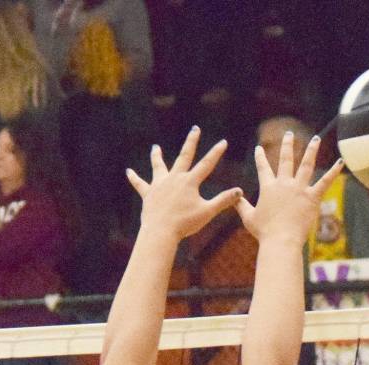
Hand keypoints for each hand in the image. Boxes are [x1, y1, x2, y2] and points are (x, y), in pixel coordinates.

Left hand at [125, 126, 241, 240]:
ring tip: (155, 147)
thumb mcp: (208, 212)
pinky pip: (140, 184)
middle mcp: (174, 178)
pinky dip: (134, 178)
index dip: (216, 153)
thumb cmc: (185, 223)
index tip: (223, 142)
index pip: (206, 164)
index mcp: (189, 182)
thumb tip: (240, 192)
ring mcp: (160, 185)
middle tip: (195, 129)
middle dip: (191, 142)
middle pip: (184, 156)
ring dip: (157, 156)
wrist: (161, 231)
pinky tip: (128, 172)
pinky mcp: (149, 194)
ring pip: (159, 166)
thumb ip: (224, 201)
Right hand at [236, 131, 342, 243]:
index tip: (259, 148)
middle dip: (287, 145)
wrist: (281, 240)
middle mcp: (284, 184)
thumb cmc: (264, 232)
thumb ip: (241, 205)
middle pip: (286, 159)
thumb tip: (234, 197)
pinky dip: (333, 171)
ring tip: (315, 138)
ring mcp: (299, 189)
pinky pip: (325, 182)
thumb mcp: (248, 218)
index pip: (263, 168)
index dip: (260, 158)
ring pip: (306, 164)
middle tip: (289, 134)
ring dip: (311, 150)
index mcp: (268, 187)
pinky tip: (340, 161)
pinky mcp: (312, 197)